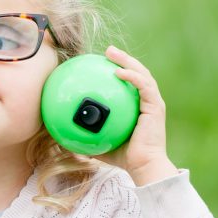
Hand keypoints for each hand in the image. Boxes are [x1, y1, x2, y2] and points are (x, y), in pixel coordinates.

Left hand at [91, 46, 178, 185]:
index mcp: (138, 107)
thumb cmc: (124, 158)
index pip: (130, 83)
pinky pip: (144, 86)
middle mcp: (148, 101)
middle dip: (123, 58)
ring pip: (142, 74)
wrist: (144, 167)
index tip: (102, 63)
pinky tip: (118, 72)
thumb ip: (86, 138)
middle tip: (107, 50)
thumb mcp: (100, 144)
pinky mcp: (156, 107)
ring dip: (127, 60)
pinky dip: (132, 76)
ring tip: (112, 53)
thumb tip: (61, 138)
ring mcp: (153, 103)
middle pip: (137, 72)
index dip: (119, 69)